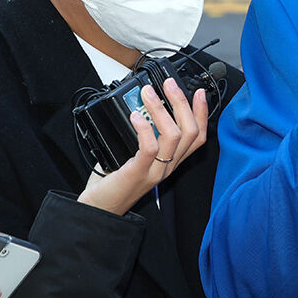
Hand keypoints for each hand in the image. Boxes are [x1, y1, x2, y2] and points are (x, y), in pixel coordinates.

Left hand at [78, 78, 208, 215]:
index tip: (198, 93)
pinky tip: (135, 116)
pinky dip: (144, 128)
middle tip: (169, 84)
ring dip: (162, 109)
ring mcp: (155, 171)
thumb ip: (139, 138)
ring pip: (173, 135)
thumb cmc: (112, 186)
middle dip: (182, 102)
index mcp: (170, 162)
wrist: (96, 212)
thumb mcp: (133, 158)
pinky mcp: (138, 174)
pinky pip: (150, 148)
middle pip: (190, 131)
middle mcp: (168, 167)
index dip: (202, 113)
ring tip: (148, 93)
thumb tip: (136, 110)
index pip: (197, 136)